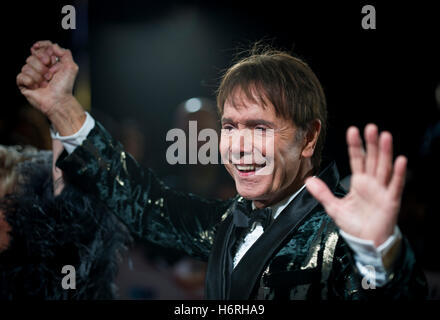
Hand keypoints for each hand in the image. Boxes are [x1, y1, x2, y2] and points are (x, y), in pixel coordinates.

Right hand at [16, 41, 84, 135]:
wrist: (59, 101)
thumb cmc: (65, 87)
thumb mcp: (71, 67)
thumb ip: (65, 53)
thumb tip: (53, 45)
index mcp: (50, 62)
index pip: (41, 48)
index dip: (41, 47)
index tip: (41, 50)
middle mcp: (40, 67)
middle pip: (32, 56)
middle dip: (42, 65)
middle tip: (50, 74)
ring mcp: (31, 75)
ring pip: (26, 66)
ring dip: (38, 76)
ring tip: (45, 83)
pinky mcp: (24, 84)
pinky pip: (20, 76)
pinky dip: (30, 81)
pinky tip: (36, 87)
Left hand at [306, 124, 406, 246]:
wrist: (367, 242)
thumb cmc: (354, 224)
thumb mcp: (334, 207)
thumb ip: (322, 193)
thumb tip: (308, 180)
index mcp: (359, 182)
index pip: (357, 159)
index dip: (355, 145)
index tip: (352, 130)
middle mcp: (372, 183)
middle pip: (372, 159)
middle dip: (371, 143)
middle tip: (370, 127)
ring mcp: (382, 190)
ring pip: (384, 168)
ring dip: (385, 152)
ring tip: (385, 136)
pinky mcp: (391, 201)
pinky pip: (395, 185)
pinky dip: (398, 173)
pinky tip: (400, 160)